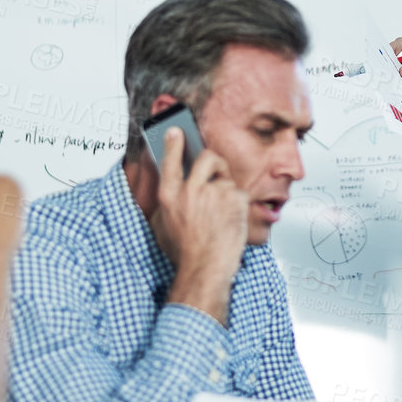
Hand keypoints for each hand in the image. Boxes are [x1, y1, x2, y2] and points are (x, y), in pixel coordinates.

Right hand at [150, 126, 246, 290]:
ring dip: (227, 190)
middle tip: (216, 172)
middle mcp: (190, 190)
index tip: (175, 132)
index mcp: (169, 196)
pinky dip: (238, 204)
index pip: (170, 161)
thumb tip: (172, 187)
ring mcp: (214, 192)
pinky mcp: (234, 197)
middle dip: (214, 161)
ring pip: (226, 178)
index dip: (173, 144)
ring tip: (222, 212)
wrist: (206, 269)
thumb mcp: (163, 226)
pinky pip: (239, 192)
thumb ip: (168, 203)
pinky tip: (231, 220)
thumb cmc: (186, 253)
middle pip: (206, 158)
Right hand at [391, 37, 401, 87]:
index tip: (387, 65)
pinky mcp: (401, 75)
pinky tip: (398, 87)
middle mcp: (400, 54)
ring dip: (392, 77)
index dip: (387, 55)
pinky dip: (396, 83)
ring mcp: (399, 65)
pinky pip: (395, 79)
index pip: (391, 48)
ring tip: (396, 83)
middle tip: (391, 77)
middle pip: (388, 60)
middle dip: (388, 68)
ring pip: (390, 71)